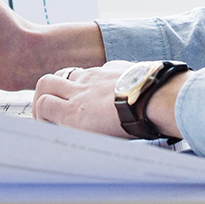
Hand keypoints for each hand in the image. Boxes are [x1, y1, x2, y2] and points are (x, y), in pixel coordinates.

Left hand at [33, 62, 190, 139]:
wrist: (155, 96)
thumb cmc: (161, 93)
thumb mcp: (150, 82)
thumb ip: (144, 86)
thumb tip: (163, 96)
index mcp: (110, 73)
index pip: (84, 75)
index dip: (75, 88)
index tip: (78, 102)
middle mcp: (90, 78)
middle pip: (58, 75)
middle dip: (51, 91)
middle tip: (53, 110)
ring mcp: (79, 93)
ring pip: (44, 85)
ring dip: (41, 102)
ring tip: (46, 122)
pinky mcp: (72, 112)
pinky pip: (44, 107)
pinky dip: (41, 116)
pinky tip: (47, 130)